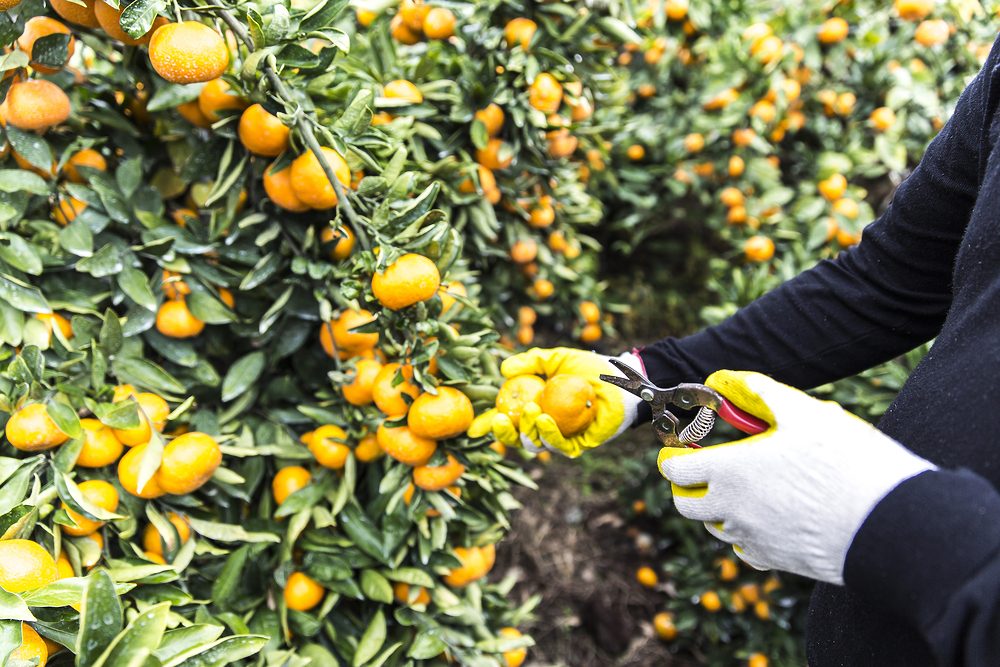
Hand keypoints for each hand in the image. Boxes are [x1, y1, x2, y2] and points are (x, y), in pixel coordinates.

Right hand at [467, 347, 643, 457]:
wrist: (620, 379)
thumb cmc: (589, 368)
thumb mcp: (556, 359)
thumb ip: (531, 362)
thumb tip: (503, 369)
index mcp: (534, 409)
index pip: (507, 421)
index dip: (489, 426)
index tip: (473, 428)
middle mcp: (544, 427)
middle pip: (515, 438)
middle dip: (503, 433)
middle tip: (499, 419)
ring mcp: (560, 438)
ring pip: (534, 444)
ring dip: (526, 429)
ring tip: (530, 409)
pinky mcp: (579, 445)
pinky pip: (559, 445)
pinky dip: (548, 434)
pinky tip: (543, 418)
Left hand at [658, 370, 933, 584]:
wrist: (890, 524)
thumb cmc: (847, 461)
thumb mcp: (802, 411)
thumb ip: (756, 390)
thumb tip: (720, 379)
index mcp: (729, 472)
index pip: (674, 470)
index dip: (673, 456)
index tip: (683, 447)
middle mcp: (731, 511)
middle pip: (685, 504)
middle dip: (687, 484)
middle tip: (707, 466)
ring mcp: (752, 540)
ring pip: (714, 527)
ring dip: (718, 507)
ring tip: (747, 484)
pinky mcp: (775, 561)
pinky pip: (744, 549)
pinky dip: (745, 532)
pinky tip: (769, 513)